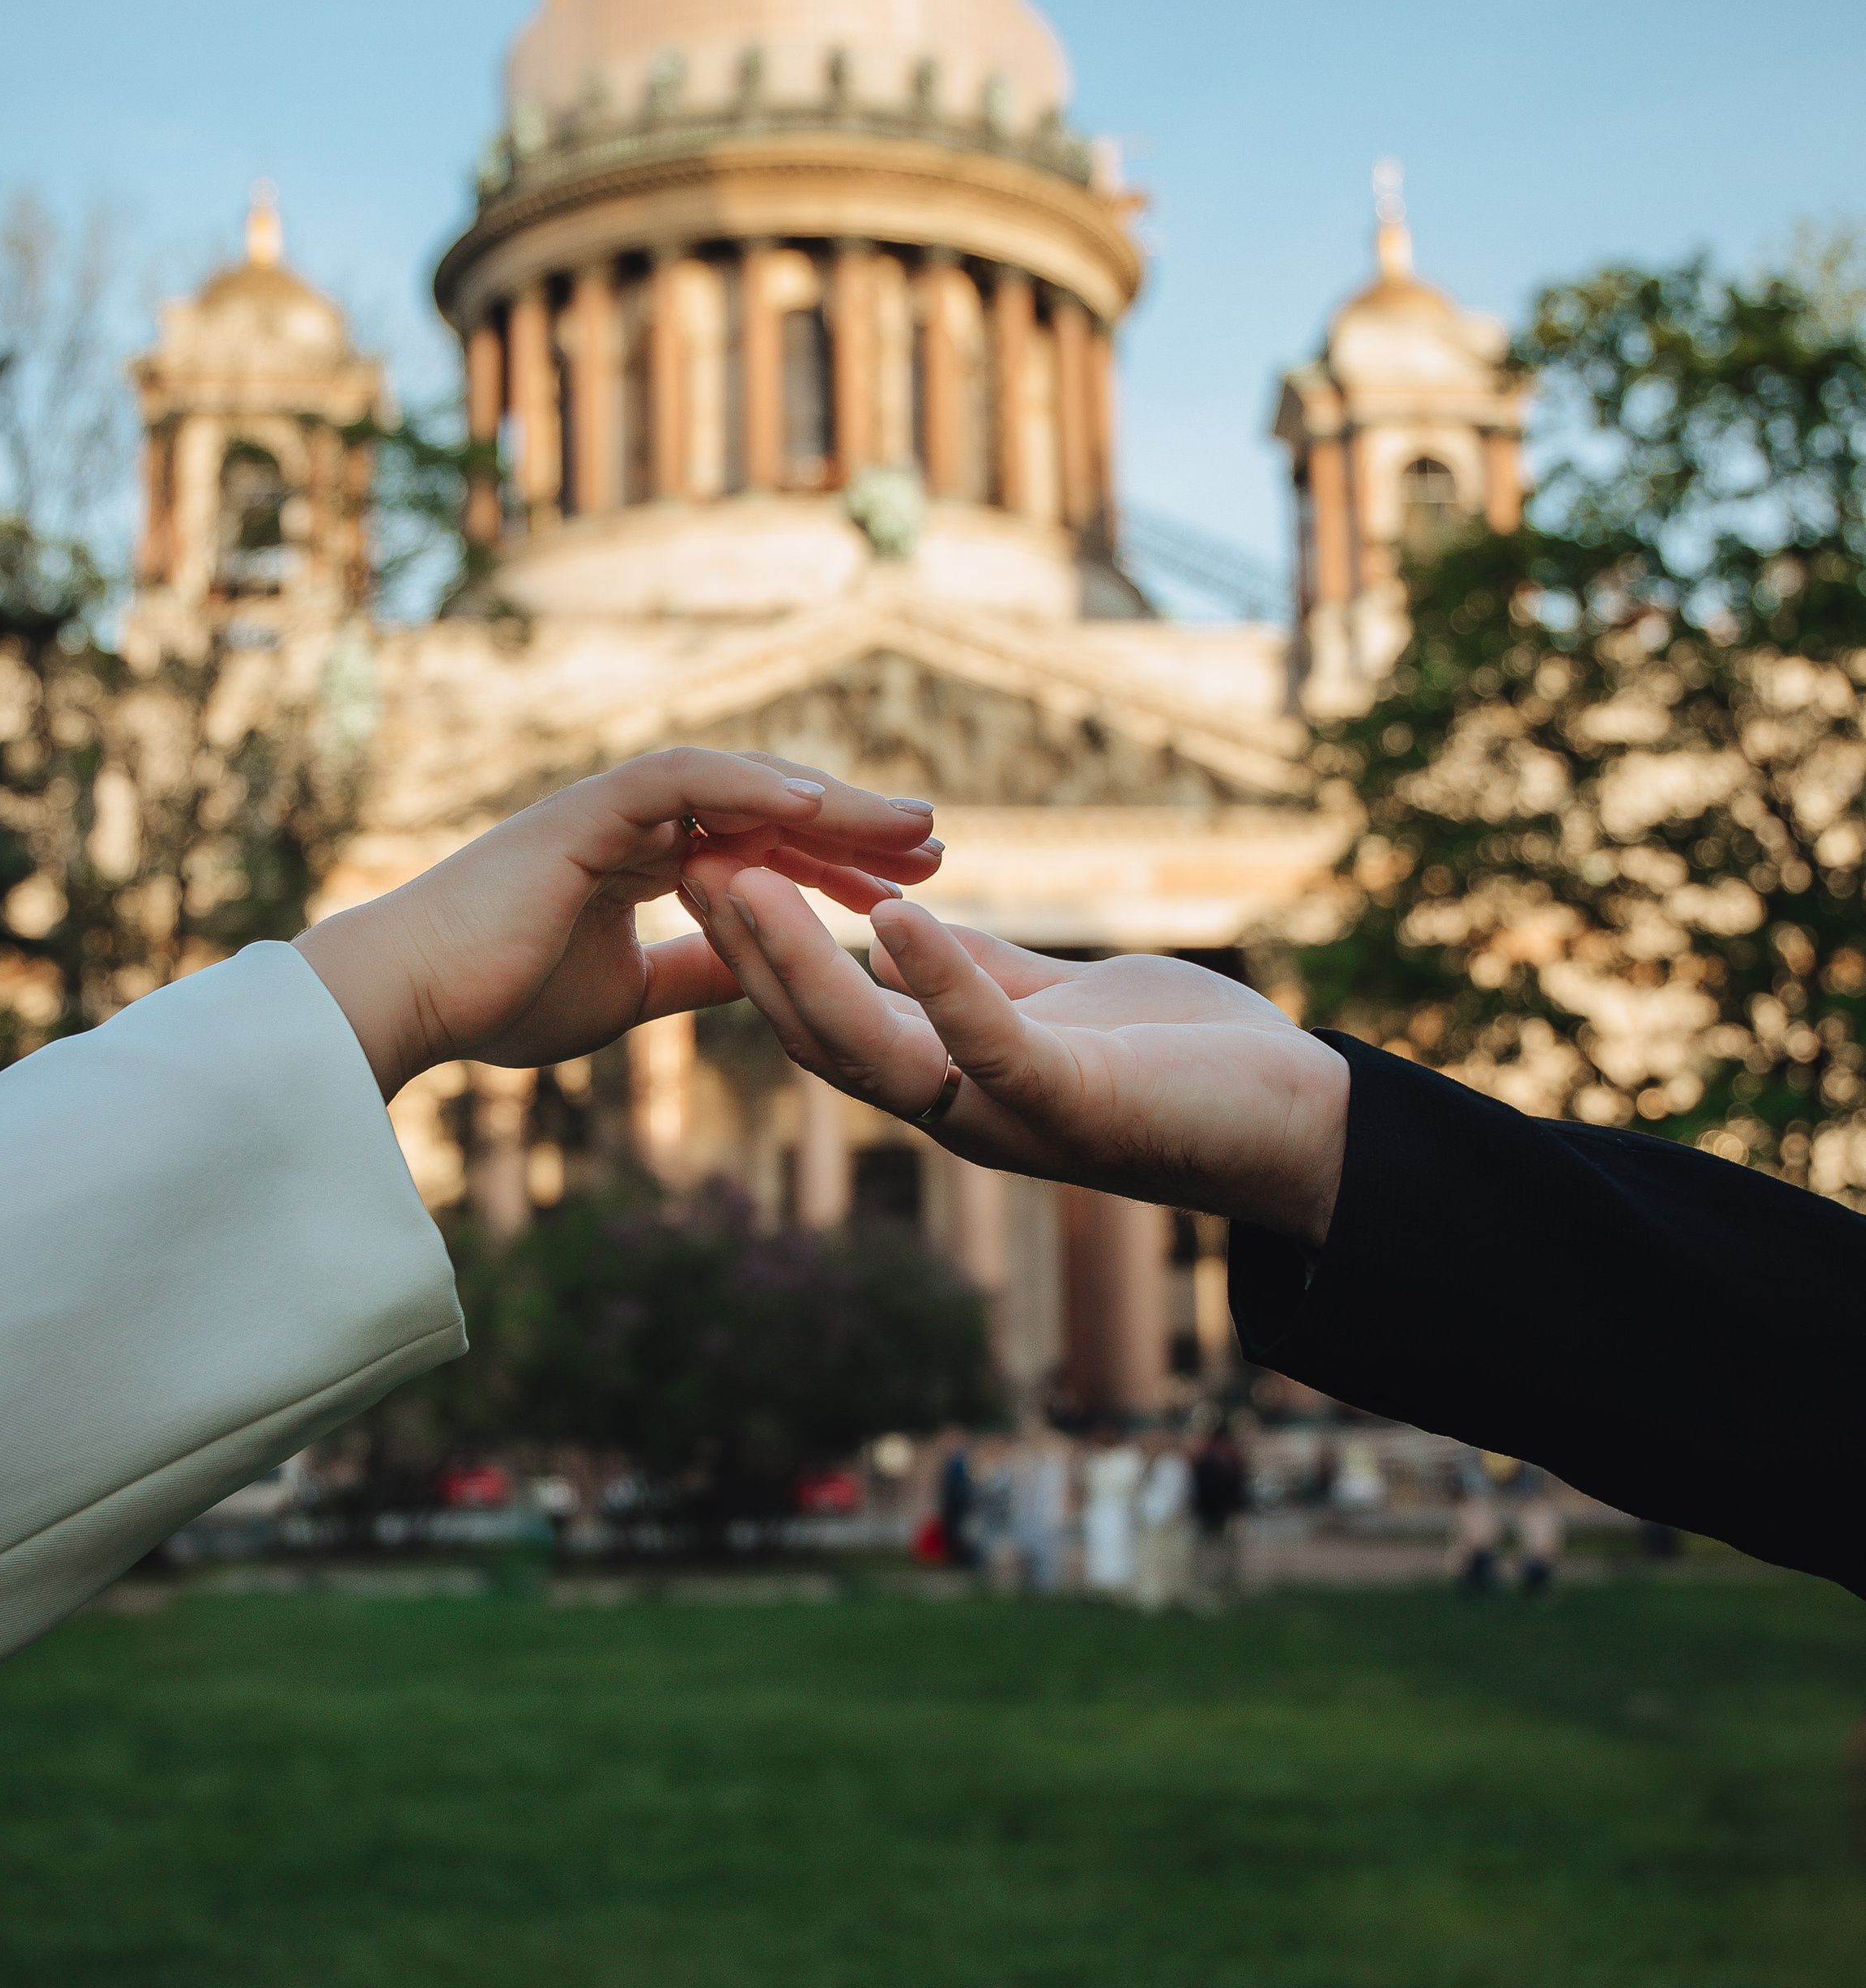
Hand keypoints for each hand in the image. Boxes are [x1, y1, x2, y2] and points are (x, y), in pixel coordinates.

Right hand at [295, 752, 939, 1097]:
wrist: (412, 1004)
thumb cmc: (498, 1000)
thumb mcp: (629, 993)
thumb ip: (694, 968)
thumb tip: (762, 972)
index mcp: (643, 858)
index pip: (762, 849)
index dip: (835, 865)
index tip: (907, 889)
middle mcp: (635, 821)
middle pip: (767, 809)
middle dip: (853, 827)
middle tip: (935, 845)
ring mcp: (610, 807)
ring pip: (740, 786)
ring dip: (825, 804)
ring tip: (903, 826)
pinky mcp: (586, 810)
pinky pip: (681, 781)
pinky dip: (748, 787)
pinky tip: (814, 806)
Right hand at [676, 859, 1348, 1250]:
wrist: (1300, 1123)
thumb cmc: (1186, 1061)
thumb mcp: (1055, 1001)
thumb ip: (978, 973)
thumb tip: (898, 932)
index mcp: (951, 1078)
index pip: (823, 1016)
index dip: (756, 948)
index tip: (705, 867)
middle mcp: (963, 1108)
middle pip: (817, 1036)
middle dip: (747, 952)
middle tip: (686, 864)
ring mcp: (1012, 1116)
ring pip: (873, 1050)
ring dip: (804, 966)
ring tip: (747, 884)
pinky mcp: (1076, 1105)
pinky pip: (989, 1045)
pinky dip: (938, 982)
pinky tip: (891, 916)